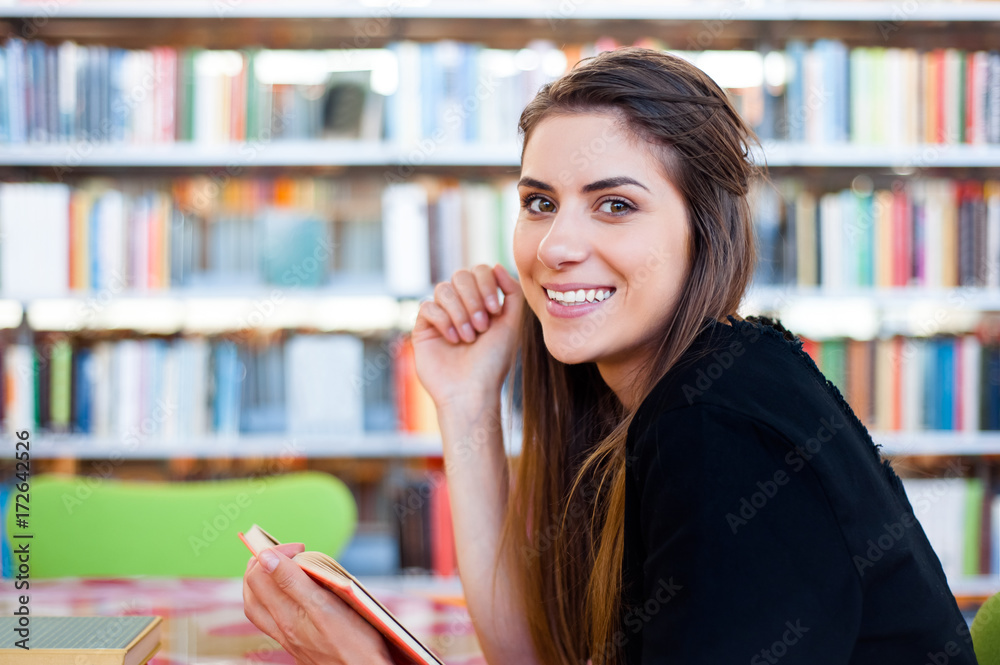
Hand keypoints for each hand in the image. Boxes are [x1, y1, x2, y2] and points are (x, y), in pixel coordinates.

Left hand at [243, 545, 392, 664]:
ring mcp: (288, 637)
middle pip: (253, 591)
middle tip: (286, 552)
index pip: (259, 575)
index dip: (274, 552)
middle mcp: (282, 628)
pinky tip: (293, 595)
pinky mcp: (297, 644)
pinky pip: (272, 618)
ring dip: (264, 582)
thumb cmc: (354, 645)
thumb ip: (292, 581)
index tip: (299, 548)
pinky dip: (275, 599)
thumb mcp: (324, 606)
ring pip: (259, 606)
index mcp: (286, 616)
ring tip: (282, 568)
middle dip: (262, 564)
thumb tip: (265, 557)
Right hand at [412, 264, 523, 408]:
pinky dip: (443, 321)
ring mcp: (440, 315)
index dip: (486, 284)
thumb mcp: (512, 324)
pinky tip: (453, 340)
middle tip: (482, 326)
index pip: (479, 271)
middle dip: (473, 299)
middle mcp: (460, 305)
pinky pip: (427, 307)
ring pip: (443, 289)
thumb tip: (497, 265)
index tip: (495, 310)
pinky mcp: (423, 328)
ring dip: (459, 312)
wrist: (472, 391)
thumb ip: (511, 293)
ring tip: (468, 338)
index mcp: (481, 302)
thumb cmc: (493, 362)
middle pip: (460, 275)